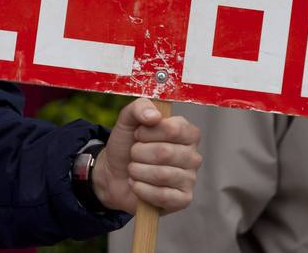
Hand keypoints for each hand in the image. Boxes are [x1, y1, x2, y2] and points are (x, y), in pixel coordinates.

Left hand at [93, 98, 201, 214]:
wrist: (114, 174)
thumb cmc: (127, 145)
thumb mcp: (128, 120)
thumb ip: (140, 107)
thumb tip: (154, 116)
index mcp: (187, 132)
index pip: (173, 129)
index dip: (149, 132)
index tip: (138, 134)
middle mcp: (193, 155)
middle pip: (165, 153)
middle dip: (139, 153)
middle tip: (133, 154)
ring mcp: (190, 178)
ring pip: (162, 175)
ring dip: (138, 171)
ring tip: (133, 169)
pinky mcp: (183, 199)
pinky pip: (162, 196)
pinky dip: (142, 190)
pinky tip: (136, 185)